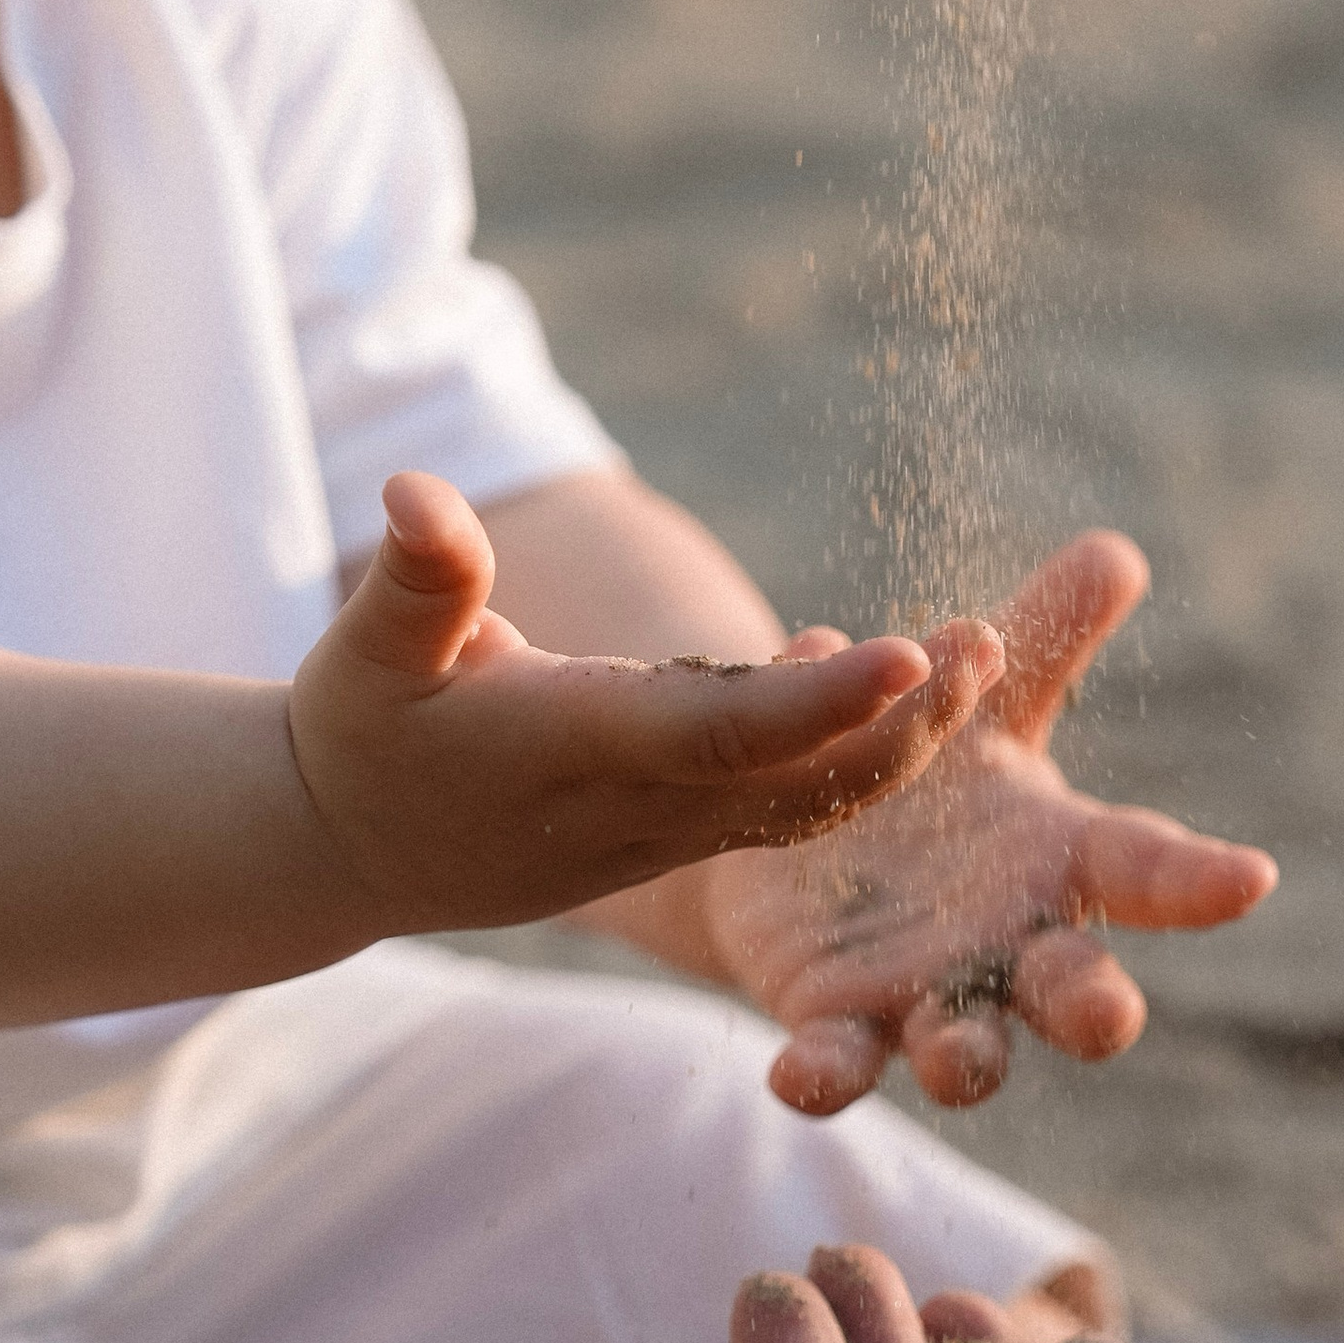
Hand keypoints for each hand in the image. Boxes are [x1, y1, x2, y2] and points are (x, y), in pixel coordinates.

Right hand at [285, 472, 1002, 940]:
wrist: (351, 850)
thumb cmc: (361, 731)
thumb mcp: (367, 651)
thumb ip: (416, 576)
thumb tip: (419, 492)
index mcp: (575, 751)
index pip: (718, 734)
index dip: (819, 704)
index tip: (912, 654)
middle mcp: (639, 806)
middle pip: (800, 781)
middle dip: (907, 726)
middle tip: (992, 646)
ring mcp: (667, 834)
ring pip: (812, 801)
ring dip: (906, 740)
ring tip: (981, 655)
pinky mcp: (680, 836)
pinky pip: (791, 806)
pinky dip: (857, 753)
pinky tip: (901, 680)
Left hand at [696, 528, 1274, 1112]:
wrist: (797, 838)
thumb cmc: (926, 773)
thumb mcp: (979, 699)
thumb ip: (1044, 637)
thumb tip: (1116, 551)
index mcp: (1059, 860)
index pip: (1146, 867)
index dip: (1199, 880)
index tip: (1252, 878)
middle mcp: (1008, 946)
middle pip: (1069, 985)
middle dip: (1093, 1005)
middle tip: (1110, 1015)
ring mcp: (926, 995)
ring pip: (966, 1046)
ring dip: (969, 1060)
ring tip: (962, 1063)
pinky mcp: (835, 1020)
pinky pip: (836, 1060)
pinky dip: (822, 1075)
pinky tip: (798, 1079)